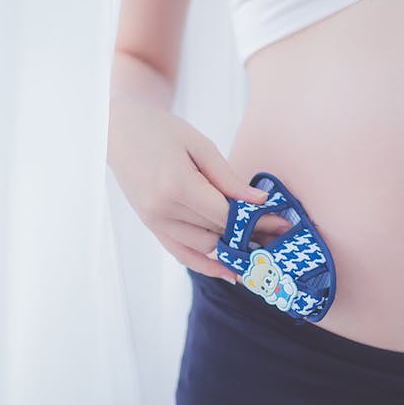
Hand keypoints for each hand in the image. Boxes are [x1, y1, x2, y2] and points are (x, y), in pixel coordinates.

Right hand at [107, 99, 291, 281]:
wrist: (120, 131)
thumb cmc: (163, 131)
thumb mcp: (201, 146)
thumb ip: (229, 179)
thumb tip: (260, 203)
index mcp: (176, 185)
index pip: (226, 215)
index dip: (257, 222)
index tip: (282, 223)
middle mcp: (162, 210)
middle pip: (217, 233)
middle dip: (251, 236)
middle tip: (279, 236)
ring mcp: (154, 222)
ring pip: (204, 247)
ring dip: (233, 250)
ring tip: (262, 247)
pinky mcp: (152, 227)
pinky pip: (182, 255)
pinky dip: (207, 266)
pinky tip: (231, 273)